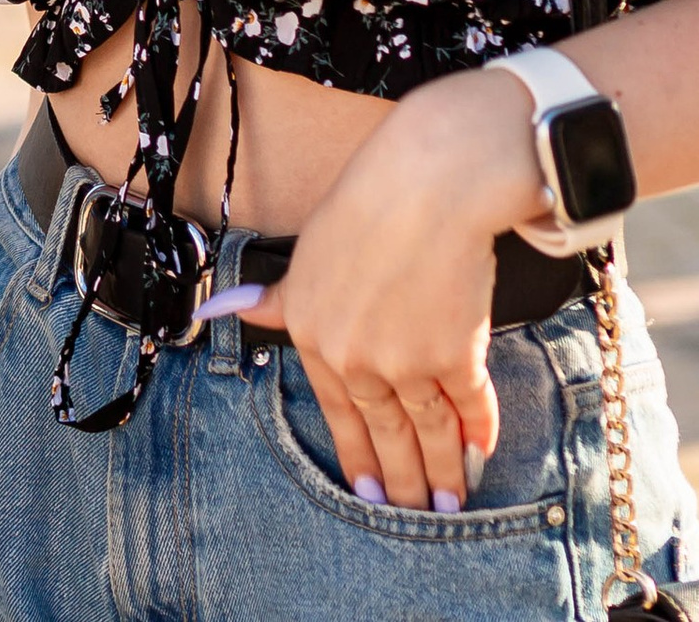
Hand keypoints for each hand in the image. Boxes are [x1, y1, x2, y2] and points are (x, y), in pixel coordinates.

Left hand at [197, 67, 541, 512]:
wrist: (424, 183)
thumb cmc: (364, 205)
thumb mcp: (307, 255)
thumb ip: (276, 299)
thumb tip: (217, 311)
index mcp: (312, 333)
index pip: (337, 411)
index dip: (356, 454)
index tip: (367, 492)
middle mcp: (354, 357)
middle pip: (385, 432)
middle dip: (402, 481)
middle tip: (415, 516)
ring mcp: (406, 361)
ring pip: (429, 431)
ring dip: (443, 474)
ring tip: (451, 505)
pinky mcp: (456, 355)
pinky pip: (469, 405)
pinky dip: (478, 429)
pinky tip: (481, 451)